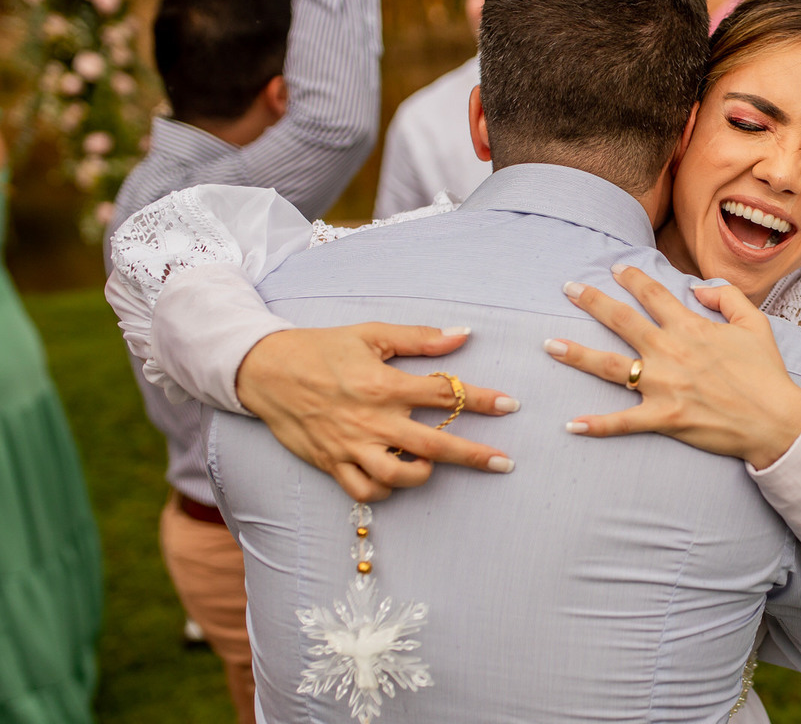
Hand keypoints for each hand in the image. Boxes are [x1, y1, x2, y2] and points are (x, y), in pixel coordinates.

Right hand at [236, 323, 519, 501]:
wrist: (265, 370)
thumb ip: (419, 339)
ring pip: (397, 476)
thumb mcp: (371, 334)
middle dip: (473, 455)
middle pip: (433, 445)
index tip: (510, 406)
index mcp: (384, 384)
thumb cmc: (322, 348)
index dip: (481, 399)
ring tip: (433, 467)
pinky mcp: (332, 462)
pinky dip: (384, 491)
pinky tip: (396, 479)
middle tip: (503, 462)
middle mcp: (372, 419)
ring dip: (422, 475)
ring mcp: (351, 445)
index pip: (443, 394)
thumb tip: (463, 334)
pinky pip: (364, 490)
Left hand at [544, 265, 800, 470]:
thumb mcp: (755, 322)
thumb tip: (696, 288)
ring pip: (610, 366)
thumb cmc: (767, 373)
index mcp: (690, 326)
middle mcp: (670, 351)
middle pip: (621, 321)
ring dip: (578, 354)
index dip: (631, 277)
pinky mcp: (664, 417)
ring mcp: (664, 385)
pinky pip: (623, 422)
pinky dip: (596, 425)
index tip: (615, 269)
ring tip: (550, 345)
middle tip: (568, 289)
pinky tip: (571, 424)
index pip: (652, 294)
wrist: (776, 420)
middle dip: (592, 301)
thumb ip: (726, 296)